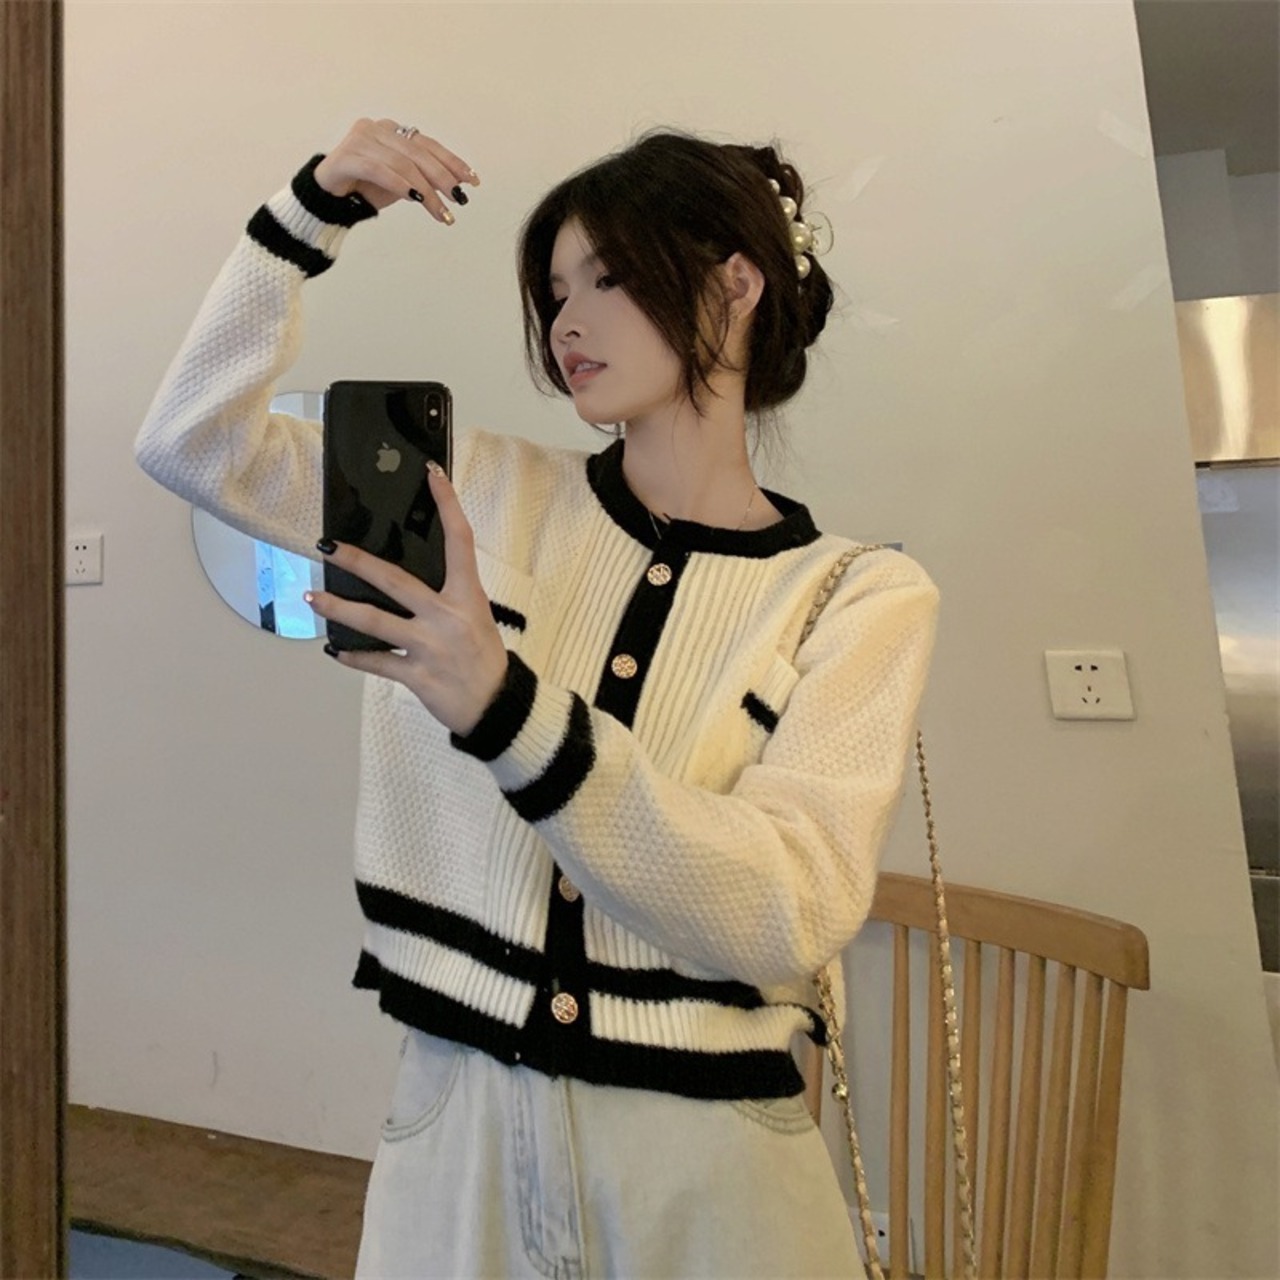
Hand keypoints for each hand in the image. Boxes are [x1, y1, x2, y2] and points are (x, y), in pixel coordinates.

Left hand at [306, 464, 508, 736]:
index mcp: (468, 596)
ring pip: (375, 621)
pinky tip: (334, 648)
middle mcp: (447, 617)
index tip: (432, 476)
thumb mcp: (475, 617)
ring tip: (314, 596)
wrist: (496, 706)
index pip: (459, 541)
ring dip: (340, 608)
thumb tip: (404, 578)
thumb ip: (446, 597)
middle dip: (358, 561)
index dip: (447, 505)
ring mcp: (430, 646)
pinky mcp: (417, 675)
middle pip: (396, 581)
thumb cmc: (484, 658)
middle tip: (329, 547)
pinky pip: (376, 662)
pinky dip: (353, 656)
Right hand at [312, 118, 478, 223]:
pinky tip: (415, 199)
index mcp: (393, 131)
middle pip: (419, 153)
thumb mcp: (403, 184)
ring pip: (402, 163)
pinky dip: (399, 184)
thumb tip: (457, 186)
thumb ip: (424, 179)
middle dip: (443, 178)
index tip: (472, 180)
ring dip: (426, 191)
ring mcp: (361, 138)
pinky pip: (378, 169)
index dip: (452, 162)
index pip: (428, 145)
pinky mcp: (346, 155)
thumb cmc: (367, 187)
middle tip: (460, 200)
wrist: (328, 197)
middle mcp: (378, 128)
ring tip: (441, 213)